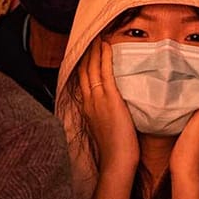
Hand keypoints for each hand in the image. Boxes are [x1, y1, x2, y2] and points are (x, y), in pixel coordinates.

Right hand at [76, 41, 139, 198]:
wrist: (116, 162)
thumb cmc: (116, 149)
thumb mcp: (107, 127)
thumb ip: (107, 114)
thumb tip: (115, 106)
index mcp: (88, 108)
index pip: (82, 80)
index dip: (83, 63)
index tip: (87, 50)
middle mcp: (89, 101)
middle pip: (83, 70)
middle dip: (86, 52)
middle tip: (91, 36)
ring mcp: (98, 99)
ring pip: (92, 68)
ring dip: (94, 50)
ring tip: (98, 35)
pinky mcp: (110, 99)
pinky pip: (105, 72)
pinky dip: (104, 57)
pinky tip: (107, 46)